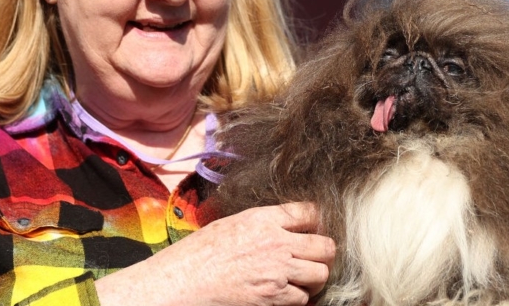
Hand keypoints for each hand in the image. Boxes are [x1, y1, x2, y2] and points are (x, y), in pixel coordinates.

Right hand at [95, 202, 335, 305]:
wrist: (182, 281)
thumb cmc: (198, 253)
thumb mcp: (230, 223)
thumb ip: (261, 222)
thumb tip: (283, 224)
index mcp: (263, 218)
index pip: (310, 212)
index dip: (318, 221)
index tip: (316, 229)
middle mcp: (276, 242)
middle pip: (325, 246)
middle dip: (323, 254)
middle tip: (314, 258)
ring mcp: (277, 271)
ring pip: (320, 274)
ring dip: (314, 278)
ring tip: (302, 279)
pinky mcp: (272, 296)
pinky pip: (302, 298)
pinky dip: (298, 298)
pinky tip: (286, 293)